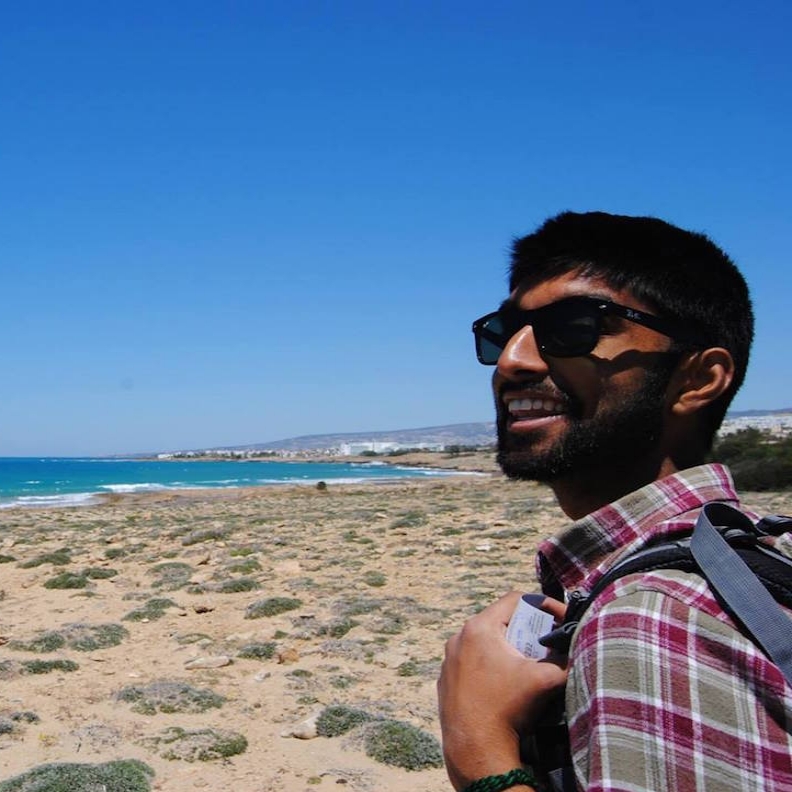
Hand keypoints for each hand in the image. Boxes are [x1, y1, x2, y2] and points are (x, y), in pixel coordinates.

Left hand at [437, 592, 567, 790]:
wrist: (475, 749)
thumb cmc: (506, 708)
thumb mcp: (543, 680)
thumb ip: (563, 661)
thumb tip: (575, 653)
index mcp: (479, 628)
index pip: (515, 600)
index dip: (542, 605)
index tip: (559, 619)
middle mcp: (460, 637)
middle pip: (500, 621)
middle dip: (527, 630)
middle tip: (547, 643)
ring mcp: (450, 658)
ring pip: (486, 642)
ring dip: (509, 649)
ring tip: (528, 665)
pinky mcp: (447, 679)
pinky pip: (472, 661)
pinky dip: (491, 665)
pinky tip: (505, 684)